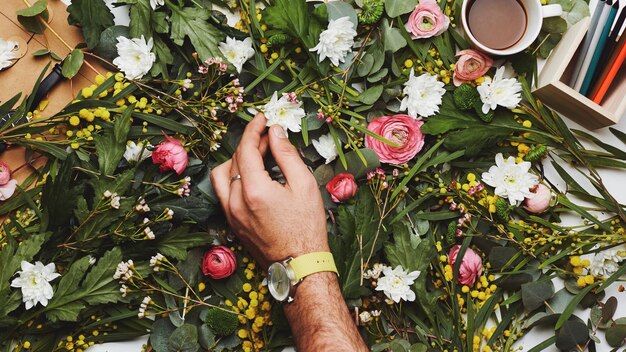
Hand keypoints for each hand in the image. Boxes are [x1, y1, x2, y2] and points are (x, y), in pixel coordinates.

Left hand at [211, 113, 328, 267]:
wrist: (299, 264)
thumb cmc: (306, 227)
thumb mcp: (304, 185)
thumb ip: (287, 155)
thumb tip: (275, 132)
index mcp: (253, 190)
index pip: (245, 148)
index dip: (254, 129)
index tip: (263, 118)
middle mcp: (235, 201)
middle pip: (234, 159)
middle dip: (250, 143)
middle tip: (270, 137)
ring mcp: (230, 214)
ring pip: (222, 175)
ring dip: (237, 160)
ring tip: (258, 156)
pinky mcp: (231, 222)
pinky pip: (224, 192)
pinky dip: (234, 177)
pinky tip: (252, 176)